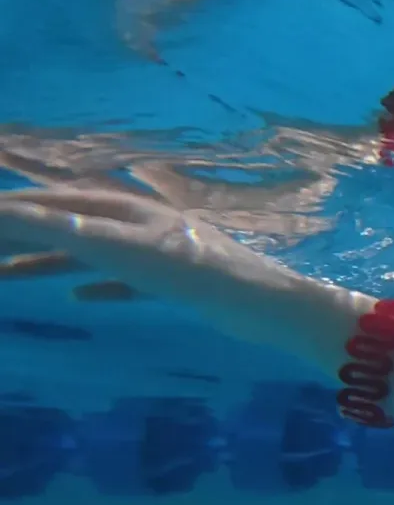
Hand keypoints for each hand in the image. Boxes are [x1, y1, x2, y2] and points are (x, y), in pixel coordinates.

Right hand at [0, 187, 328, 346]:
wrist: (258, 303)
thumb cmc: (187, 269)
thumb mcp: (114, 246)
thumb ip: (58, 229)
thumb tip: (6, 210)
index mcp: (120, 207)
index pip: (50, 202)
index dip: (10, 210)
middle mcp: (135, 222)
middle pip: (65, 224)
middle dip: (19, 234)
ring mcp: (155, 251)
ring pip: (86, 253)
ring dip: (43, 262)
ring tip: (3, 276)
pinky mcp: (173, 282)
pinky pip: (121, 281)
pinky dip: (93, 285)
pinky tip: (76, 297)